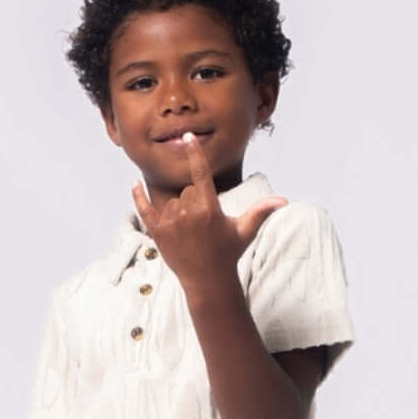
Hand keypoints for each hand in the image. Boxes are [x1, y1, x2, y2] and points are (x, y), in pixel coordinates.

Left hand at [131, 132, 287, 293]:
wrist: (208, 282)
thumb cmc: (228, 254)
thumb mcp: (245, 231)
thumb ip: (260, 212)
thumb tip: (283, 200)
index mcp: (209, 208)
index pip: (200, 173)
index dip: (194, 153)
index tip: (188, 136)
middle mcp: (189, 213)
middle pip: (187, 191)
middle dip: (195, 202)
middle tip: (203, 227)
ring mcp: (171, 224)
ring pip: (172, 202)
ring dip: (179, 211)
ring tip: (189, 233)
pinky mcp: (158, 233)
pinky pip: (145, 210)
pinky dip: (139, 198)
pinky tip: (134, 184)